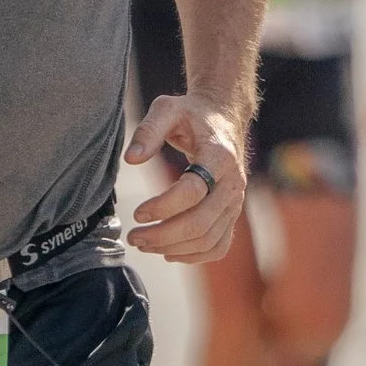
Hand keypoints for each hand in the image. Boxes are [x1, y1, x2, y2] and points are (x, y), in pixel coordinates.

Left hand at [125, 89, 247, 261]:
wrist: (223, 118)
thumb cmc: (191, 114)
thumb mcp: (167, 109)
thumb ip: (148, 131)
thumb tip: (131, 160)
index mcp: (218, 156)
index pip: (193, 191)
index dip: (163, 206)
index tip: (137, 213)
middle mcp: (232, 183)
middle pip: (201, 223)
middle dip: (163, 236)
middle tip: (134, 237)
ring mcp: (235, 202)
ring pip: (208, 240)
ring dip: (173, 248)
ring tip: (143, 243)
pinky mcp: (231, 214)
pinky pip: (218, 246)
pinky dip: (194, 256)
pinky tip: (168, 253)